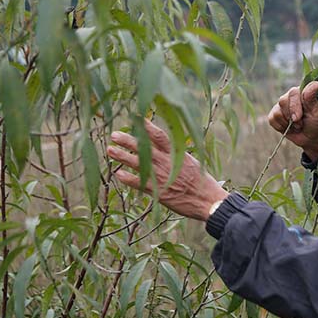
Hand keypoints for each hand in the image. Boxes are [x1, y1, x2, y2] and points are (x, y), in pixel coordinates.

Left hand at [107, 119, 227, 220]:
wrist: (208, 201)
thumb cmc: (202, 181)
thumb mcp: (191, 162)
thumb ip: (176, 154)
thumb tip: (166, 145)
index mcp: (176, 154)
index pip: (159, 136)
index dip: (146, 126)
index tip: (135, 117)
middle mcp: (167, 162)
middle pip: (144, 147)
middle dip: (128, 140)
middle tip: (114, 134)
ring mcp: (161, 177)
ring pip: (138, 163)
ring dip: (122, 156)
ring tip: (110, 150)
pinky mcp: (158, 192)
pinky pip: (139, 183)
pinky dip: (128, 178)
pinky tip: (118, 174)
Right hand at [267, 80, 317, 161]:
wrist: (311, 137)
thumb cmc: (316, 122)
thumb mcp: (317, 112)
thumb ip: (312, 98)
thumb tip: (316, 84)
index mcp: (301, 91)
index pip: (293, 93)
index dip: (295, 106)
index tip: (299, 117)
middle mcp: (289, 96)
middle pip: (283, 101)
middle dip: (292, 116)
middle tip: (301, 123)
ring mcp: (281, 105)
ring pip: (277, 112)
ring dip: (287, 123)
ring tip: (297, 126)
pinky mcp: (274, 115)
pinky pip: (272, 119)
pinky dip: (281, 127)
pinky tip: (289, 128)